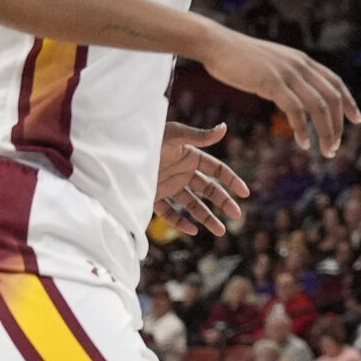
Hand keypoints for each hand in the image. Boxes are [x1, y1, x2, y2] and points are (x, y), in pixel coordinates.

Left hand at [153, 122, 249, 236]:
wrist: (116, 149)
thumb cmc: (147, 137)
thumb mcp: (174, 135)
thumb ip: (200, 136)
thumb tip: (225, 128)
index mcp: (190, 156)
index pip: (217, 170)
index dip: (231, 181)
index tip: (245, 193)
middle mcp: (182, 172)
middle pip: (209, 190)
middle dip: (224, 202)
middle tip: (237, 215)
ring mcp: (168, 185)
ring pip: (193, 205)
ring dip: (207, 218)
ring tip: (221, 232)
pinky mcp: (152, 196)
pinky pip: (169, 212)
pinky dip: (180, 222)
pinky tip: (193, 231)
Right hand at [197, 23, 359, 155]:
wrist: (216, 44)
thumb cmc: (239, 57)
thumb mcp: (272, 63)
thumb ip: (288, 76)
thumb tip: (295, 93)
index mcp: (302, 61)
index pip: (335, 82)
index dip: (349, 102)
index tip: (357, 120)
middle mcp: (300, 66)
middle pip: (332, 98)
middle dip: (338, 125)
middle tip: (335, 147)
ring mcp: (287, 74)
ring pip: (318, 106)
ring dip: (326, 131)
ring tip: (325, 150)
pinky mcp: (272, 82)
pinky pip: (295, 110)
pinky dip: (302, 129)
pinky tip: (303, 143)